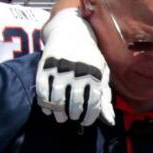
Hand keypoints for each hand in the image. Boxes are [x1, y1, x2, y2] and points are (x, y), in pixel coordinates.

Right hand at [35, 9, 113, 126]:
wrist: (71, 30)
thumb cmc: (90, 56)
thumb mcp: (102, 73)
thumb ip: (105, 97)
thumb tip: (110, 121)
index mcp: (95, 73)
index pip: (93, 102)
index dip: (89, 117)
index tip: (85, 122)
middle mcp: (78, 70)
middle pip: (74, 103)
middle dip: (74, 116)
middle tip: (73, 118)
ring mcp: (59, 68)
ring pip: (57, 99)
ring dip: (59, 113)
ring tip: (61, 117)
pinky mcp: (45, 66)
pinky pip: (42, 91)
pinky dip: (45, 104)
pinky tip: (49, 110)